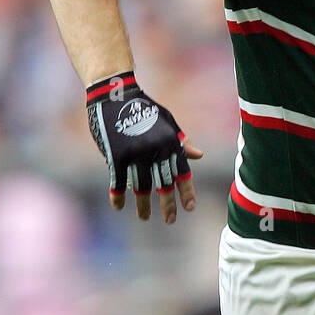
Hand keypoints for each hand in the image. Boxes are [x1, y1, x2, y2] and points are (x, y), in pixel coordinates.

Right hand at [85, 71, 202, 223]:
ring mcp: (135, 154)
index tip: (189, 208)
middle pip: (163, 184)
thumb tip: (199, 156)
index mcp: (170, 142)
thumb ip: (180, 141)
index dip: (186, 192)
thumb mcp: (167, 122)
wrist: (115, 94)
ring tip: (145, 218)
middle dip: (168, 205)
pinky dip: (118, 195)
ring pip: (141, 187)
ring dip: (143, 205)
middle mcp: (155, 150)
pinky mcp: (116, 155)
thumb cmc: (143, 108)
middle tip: (170, 221)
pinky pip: (118, 181)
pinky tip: (119, 206)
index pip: (182, 172)